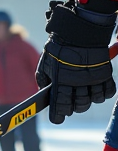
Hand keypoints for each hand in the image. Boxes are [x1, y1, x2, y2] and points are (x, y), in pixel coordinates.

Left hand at [36, 0, 115, 123]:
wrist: (78, 32)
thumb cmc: (58, 48)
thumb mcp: (44, 63)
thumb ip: (43, 79)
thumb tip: (44, 92)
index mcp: (61, 82)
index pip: (61, 106)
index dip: (58, 116)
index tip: (57, 118)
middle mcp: (78, 84)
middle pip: (78, 107)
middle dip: (72, 108)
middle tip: (69, 102)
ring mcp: (93, 79)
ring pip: (92, 101)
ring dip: (86, 100)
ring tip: (82, 92)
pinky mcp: (105, 74)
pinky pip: (107, 92)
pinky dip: (102, 93)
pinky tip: (94, 87)